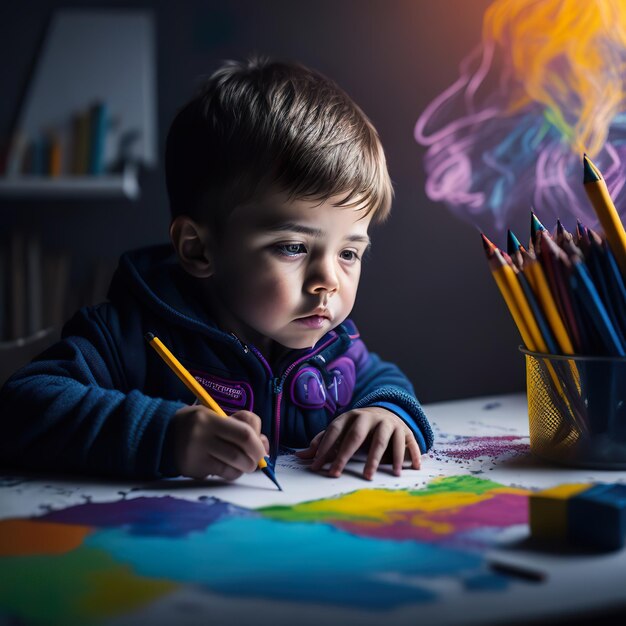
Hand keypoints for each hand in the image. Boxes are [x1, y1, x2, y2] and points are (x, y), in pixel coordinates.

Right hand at [170, 405, 268, 479]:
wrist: (163, 435)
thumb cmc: (198, 424)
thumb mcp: (217, 415)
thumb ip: (241, 426)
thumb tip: (265, 446)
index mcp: (209, 418)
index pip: (244, 433)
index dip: (258, 444)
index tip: (261, 448)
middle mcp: (201, 436)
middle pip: (240, 452)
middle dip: (255, 459)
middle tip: (256, 460)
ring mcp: (196, 454)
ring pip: (233, 467)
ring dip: (245, 468)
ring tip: (243, 464)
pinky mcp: (194, 469)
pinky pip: (223, 474)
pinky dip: (232, 473)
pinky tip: (229, 468)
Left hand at [295, 407, 420, 479]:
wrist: (387, 412)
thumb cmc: (358, 428)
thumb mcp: (341, 431)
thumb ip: (322, 443)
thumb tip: (299, 456)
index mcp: (351, 416)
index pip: (335, 431)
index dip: (325, 448)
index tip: (317, 467)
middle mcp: (369, 417)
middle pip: (356, 436)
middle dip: (345, 455)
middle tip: (336, 473)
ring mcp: (389, 423)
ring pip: (383, 440)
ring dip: (377, 459)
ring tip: (369, 477)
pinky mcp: (405, 431)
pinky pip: (408, 443)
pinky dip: (411, 455)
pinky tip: (411, 468)